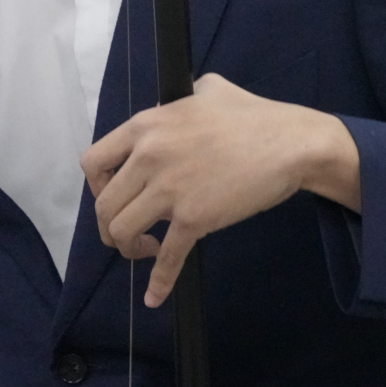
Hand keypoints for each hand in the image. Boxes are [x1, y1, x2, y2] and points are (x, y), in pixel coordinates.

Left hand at [81, 73, 360, 306]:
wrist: (291, 143)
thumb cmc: (254, 115)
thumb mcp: (207, 89)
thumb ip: (178, 100)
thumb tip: (170, 110)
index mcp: (146, 125)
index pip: (94, 162)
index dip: (97, 188)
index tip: (112, 197)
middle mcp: (149, 156)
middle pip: (104, 204)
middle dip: (109, 225)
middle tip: (127, 232)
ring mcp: (170, 189)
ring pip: (123, 230)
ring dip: (127, 247)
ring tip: (143, 249)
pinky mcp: (194, 218)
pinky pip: (166, 257)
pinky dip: (159, 282)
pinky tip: (155, 297)